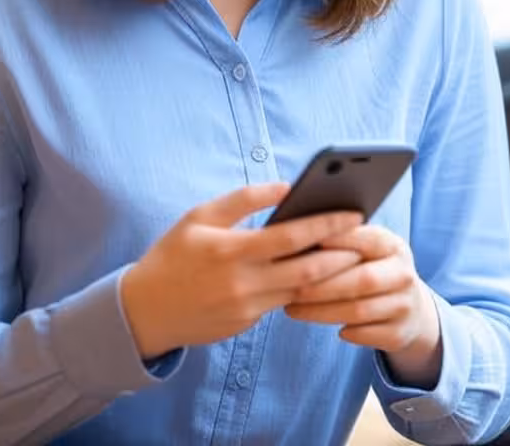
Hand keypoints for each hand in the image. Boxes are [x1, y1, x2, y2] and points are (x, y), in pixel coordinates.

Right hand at [120, 182, 363, 358]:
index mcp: (231, 250)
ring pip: (300, 290)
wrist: (144, 311)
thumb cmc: (172, 254)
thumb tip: (284, 186)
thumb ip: (242, 200)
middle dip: (342, 254)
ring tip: (351, 254)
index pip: (291, 237)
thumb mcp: (199, 216)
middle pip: (307, 269)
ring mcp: (246, 308)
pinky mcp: (246, 324)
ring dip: (329, 274)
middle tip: (366, 239)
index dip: (327, 225)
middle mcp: (242, 283)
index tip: (354, 215)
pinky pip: (282, 302)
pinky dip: (303, 288)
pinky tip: (318, 273)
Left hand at [284, 225, 442, 388]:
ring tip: (291, 308)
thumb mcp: (367, 249)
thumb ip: (342, 240)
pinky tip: (319, 323)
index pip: (365, 240)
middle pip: (361, 280)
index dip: (337, 241)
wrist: (411, 307)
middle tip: (290, 287)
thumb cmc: (372, 268)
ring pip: (359, 311)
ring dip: (321, 311)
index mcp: (392, 245)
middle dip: (322, 285)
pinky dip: (343, 330)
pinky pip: (366, 335)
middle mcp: (403, 274)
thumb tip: (298, 232)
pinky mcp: (400, 334)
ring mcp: (405, 306)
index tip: (304, 241)